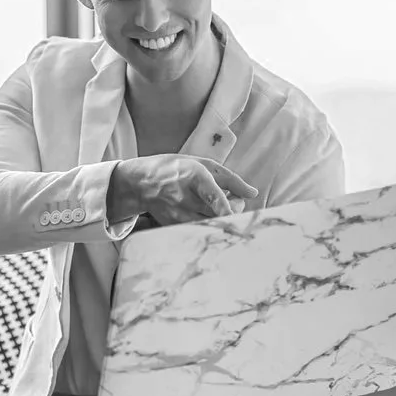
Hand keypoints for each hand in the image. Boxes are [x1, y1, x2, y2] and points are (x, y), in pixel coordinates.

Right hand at [106, 155, 261, 226]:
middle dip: (234, 211)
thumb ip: (231, 179)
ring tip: (220, 207)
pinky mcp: (173, 226)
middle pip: (216, 214)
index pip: (212, 194)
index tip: (234, 214)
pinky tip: (206, 214)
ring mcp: (177, 214)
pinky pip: (197, 230)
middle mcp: (184, 196)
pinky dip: (208, 225)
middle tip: (236, 203)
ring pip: (208, 225)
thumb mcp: (203, 164)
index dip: (224, 206)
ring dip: (222, 219)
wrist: (142, 183)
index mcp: (193, 175)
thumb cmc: (175, 169)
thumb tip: (253, 194)